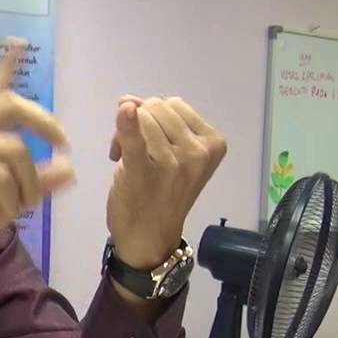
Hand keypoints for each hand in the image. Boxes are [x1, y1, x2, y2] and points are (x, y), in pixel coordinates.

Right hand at [0, 39, 75, 260]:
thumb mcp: (11, 199)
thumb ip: (38, 183)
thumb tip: (70, 170)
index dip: (6, 66)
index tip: (18, 42)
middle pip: (11, 104)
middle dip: (44, 121)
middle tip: (63, 143)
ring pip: (14, 150)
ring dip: (30, 182)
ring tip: (26, 204)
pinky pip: (0, 175)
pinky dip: (11, 198)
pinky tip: (5, 211)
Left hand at [106, 95, 226, 268]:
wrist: (149, 238)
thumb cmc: (160, 195)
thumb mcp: (170, 155)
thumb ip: (155, 123)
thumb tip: (128, 99)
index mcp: (213, 143)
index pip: (174, 104)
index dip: (155, 117)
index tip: (149, 143)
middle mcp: (198, 150)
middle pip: (157, 107)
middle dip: (140, 122)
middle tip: (134, 152)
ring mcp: (174, 161)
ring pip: (141, 117)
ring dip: (126, 132)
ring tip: (124, 159)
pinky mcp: (145, 170)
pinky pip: (134, 136)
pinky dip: (126, 121)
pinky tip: (124, 112)